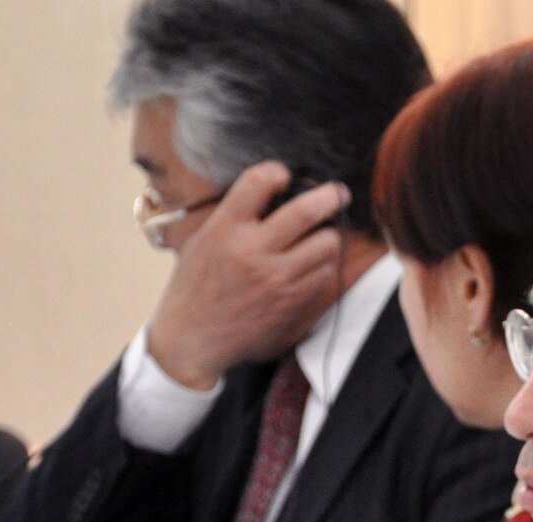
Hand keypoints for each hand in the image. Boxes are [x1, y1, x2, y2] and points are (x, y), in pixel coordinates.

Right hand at [146, 164, 351, 389]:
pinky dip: (323, 265)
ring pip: (325, 243)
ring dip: (328, 235)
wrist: (193, 338)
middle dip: (330, 196)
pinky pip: (323, 273)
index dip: (277, 172)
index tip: (284, 175)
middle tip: (338, 192)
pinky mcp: (291, 300)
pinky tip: (312, 264)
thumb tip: (272, 197)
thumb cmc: (195, 286)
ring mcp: (276, 277)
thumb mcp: (203, 241)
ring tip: (322, 235)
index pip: (258, 181)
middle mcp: (252, 249)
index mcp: (224, 227)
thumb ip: (234, 218)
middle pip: (306, 211)